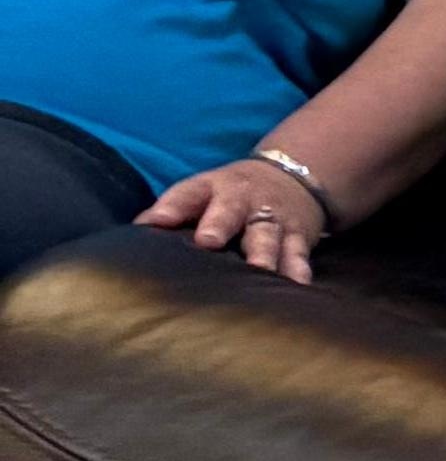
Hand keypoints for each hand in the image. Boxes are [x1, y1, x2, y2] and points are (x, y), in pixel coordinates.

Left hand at [142, 151, 328, 281]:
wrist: (292, 175)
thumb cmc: (229, 198)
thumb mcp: (201, 194)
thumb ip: (170, 213)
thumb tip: (131, 237)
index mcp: (212, 190)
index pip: (188, 194)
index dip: (173, 207)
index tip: (158, 221)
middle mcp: (243, 200)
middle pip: (230, 209)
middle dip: (220, 223)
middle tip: (209, 241)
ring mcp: (272, 218)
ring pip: (266, 234)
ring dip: (263, 252)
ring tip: (258, 271)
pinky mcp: (297, 235)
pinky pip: (298, 253)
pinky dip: (297, 269)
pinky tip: (296, 285)